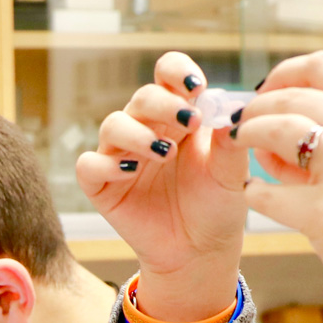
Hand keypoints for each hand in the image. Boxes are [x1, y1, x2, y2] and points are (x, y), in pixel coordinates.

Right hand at [76, 52, 248, 320]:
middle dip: (164, 104)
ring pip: (113, 124)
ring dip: (137, 133)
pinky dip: (106, 164)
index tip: (195, 85)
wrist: (202, 251)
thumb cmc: (218, 205)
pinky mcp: (103, 185)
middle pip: (143, 97)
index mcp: (181, 116)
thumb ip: (230, 142)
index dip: (176, 71)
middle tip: (190, 121)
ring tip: (164, 152)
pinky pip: (89, 165)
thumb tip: (233, 109)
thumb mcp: (232, 174)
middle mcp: (148, 128)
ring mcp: (123, 155)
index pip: (169, 76)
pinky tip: (131, 172)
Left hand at [233, 51, 322, 315]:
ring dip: (247, 135)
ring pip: (272, 131)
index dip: (283, 73)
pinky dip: (254, 192)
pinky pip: (266, 193)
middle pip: (289, 97)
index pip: (322, 67)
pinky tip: (255, 195)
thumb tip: (270, 132)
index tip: (266, 90)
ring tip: (241, 147)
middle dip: (255, 107)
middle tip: (241, 123)